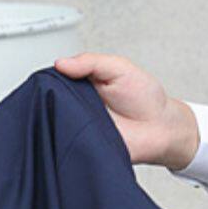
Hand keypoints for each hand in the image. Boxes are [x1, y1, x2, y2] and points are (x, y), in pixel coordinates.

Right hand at [52, 52, 199, 169]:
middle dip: (48, 101)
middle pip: (49, 103)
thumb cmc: (145, 98)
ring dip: (58, 120)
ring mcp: (78, 127)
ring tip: (71, 115)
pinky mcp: (83, 146)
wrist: (162, 129)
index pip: (52, 81)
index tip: (44, 81)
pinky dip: (66, 140)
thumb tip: (60, 63)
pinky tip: (74, 133)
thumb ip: (91, 62)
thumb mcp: (119, 68)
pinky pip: (67, 144)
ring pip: (54, 124)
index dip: (46, 81)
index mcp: (81, 84)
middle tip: (58, 99)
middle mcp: (76, 106)